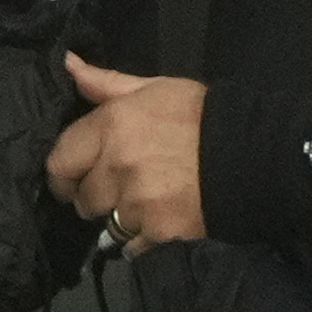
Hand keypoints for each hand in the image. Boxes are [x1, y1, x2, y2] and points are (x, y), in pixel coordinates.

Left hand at [46, 54, 207, 254]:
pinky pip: (132, 247)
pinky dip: (140, 241)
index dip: (64, 172)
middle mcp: (116, 167)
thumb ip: (106, 83)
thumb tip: (68, 65)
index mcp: (110, 127)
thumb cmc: (199, 115)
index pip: (60, 161)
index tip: (73, 176)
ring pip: (107, 225)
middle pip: (82, 199)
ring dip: (118, 219)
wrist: (252, 156)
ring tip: (142, 205)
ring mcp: (137, 204)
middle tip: (115, 189)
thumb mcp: (153, 88)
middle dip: (94, 196)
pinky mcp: (158, 233)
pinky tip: (156, 225)